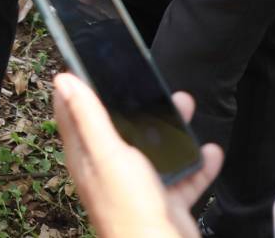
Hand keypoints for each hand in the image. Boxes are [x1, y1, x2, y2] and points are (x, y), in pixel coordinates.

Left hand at [53, 72, 222, 237]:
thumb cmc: (129, 211)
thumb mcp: (107, 154)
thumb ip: (89, 117)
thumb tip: (64, 81)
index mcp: (88, 156)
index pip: (73, 113)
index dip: (78, 88)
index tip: (86, 64)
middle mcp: (110, 169)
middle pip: (120, 127)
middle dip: (135, 103)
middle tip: (149, 81)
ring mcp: (139, 185)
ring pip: (154, 148)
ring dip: (171, 128)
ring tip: (186, 105)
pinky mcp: (165, 200)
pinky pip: (183, 177)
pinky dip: (198, 164)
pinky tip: (210, 152)